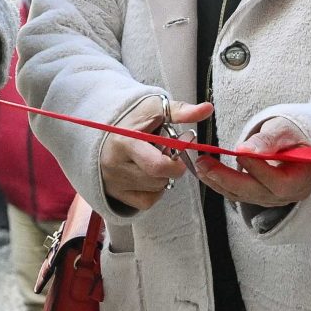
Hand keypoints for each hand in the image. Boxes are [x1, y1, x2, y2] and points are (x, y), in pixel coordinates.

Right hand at [97, 94, 213, 212]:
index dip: (177, 162)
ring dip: (162, 178)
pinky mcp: (114, 193)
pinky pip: (145, 202)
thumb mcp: (155, 108)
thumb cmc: (132, 118)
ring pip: (154, 190)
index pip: (158, 166)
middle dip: (170, 168)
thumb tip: (207, 109)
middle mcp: (115, 165)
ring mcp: (113, 181)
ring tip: (153, 161)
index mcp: (125, 142)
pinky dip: (153, 191)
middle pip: (159, 179)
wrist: (103, 128)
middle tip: (166, 155)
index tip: (179, 151)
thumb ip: (181, 111)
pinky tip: (148, 175)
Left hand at [197, 114, 310, 207]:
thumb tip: (245, 149)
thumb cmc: (292, 136)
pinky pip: (236, 193)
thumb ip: (268, 140)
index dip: (258, 169)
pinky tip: (204, 172)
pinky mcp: (256, 197)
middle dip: (227, 179)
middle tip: (205, 164)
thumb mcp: (284, 131)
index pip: (278, 182)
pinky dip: (219, 183)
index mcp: (300, 180)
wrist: (293, 144)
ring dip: (218, 181)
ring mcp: (269, 199)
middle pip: (254, 192)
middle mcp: (285, 196)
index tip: (238, 154)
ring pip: (241, 195)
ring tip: (200, 166)